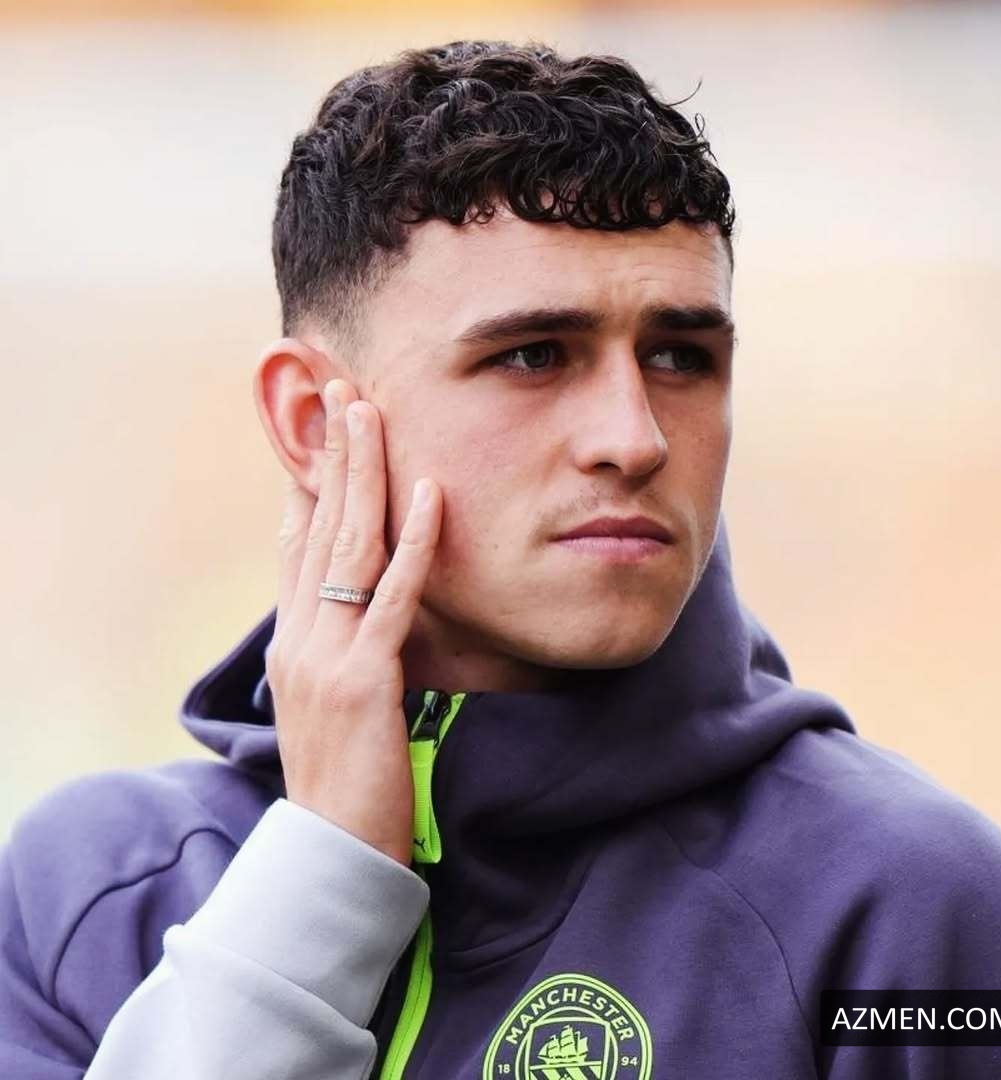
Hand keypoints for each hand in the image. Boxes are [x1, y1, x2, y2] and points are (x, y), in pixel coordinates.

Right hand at [265, 377, 441, 865]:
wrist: (328, 853)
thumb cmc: (341, 780)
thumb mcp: (329, 705)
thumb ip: (340, 651)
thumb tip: (365, 613)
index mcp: (291, 641)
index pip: (296, 543)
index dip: (309, 481)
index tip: (321, 430)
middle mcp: (298, 637)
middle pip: (316, 527)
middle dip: (331, 456)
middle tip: (342, 391)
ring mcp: (325, 655)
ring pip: (346, 546)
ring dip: (361, 475)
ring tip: (369, 412)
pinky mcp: (364, 680)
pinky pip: (392, 597)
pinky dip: (413, 542)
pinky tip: (428, 493)